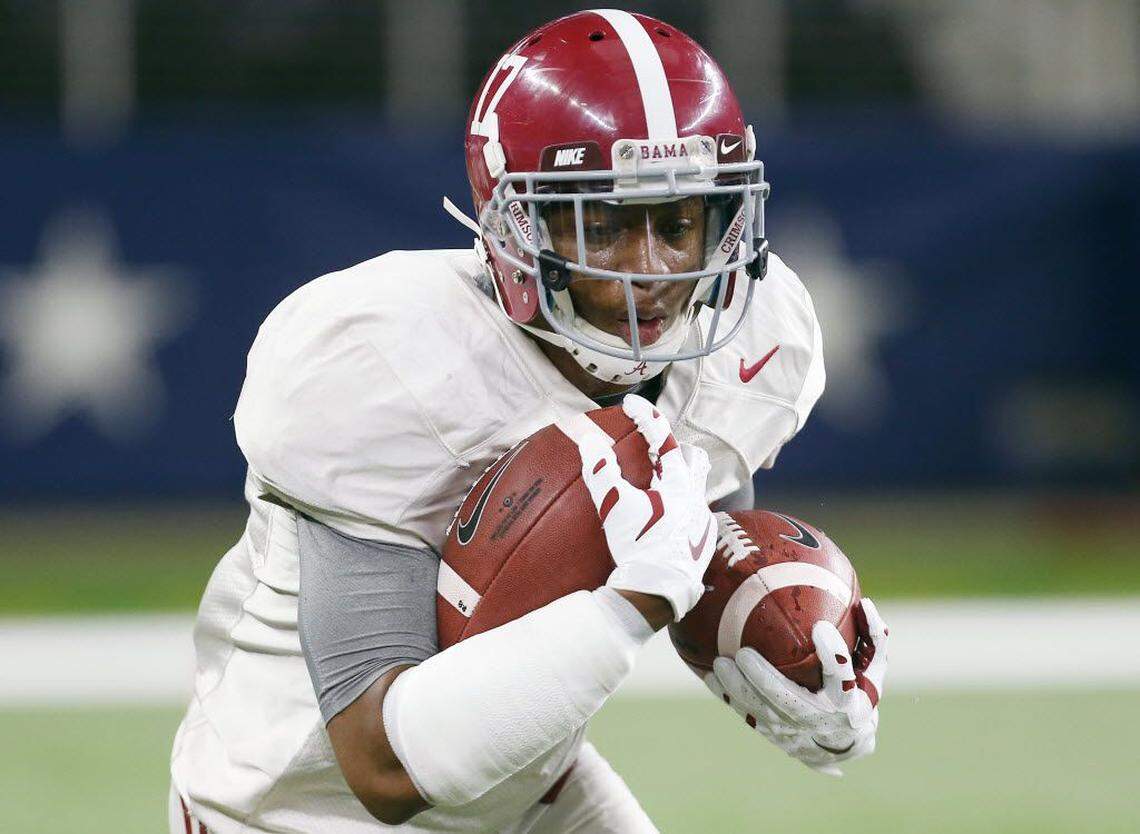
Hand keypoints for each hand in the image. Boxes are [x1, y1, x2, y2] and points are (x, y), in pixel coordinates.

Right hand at [577, 395, 716, 619]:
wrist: (660, 591)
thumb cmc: (637, 546)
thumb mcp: (614, 506)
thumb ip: (601, 471)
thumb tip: (588, 439)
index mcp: (678, 483)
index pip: (663, 438)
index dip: (646, 416)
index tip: (630, 404)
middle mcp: (696, 497)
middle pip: (693, 458)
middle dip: (674, 447)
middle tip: (651, 449)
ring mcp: (701, 520)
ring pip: (697, 486)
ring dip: (680, 478)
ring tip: (659, 482)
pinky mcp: (702, 543)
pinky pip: (696, 515)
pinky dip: (680, 508)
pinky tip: (666, 519)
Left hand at [704, 598, 889, 775]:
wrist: (844, 745)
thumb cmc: (858, 695)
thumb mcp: (872, 672)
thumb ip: (874, 640)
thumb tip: (869, 604)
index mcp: (847, 702)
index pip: (841, 677)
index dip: (833, 656)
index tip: (821, 629)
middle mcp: (819, 720)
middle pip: (788, 700)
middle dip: (764, 679)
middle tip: (743, 654)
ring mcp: (794, 731)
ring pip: (761, 711)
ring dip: (738, 689)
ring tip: (719, 664)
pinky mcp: (773, 734)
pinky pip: (746, 715)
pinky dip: (728, 697)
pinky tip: (709, 677)